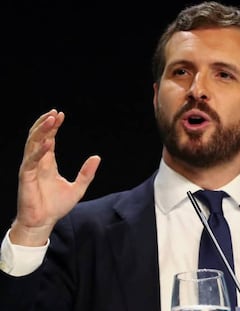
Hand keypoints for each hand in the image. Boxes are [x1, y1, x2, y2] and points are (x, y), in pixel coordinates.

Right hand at [10, 109, 100, 245]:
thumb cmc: (56, 206)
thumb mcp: (78, 188)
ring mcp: (30, 168)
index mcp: (47, 163)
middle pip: (38, 137)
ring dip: (41, 130)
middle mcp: (37, 162)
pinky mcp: (26, 177)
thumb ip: (86, 173)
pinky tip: (49, 141)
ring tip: (50, 119)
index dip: (53, 127)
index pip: (49, 139)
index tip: (60, 114)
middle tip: (55, 112)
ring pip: (32, 144)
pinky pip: (31, 160)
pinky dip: (39, 150)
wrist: (44, 222)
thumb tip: (97, 157)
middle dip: (46, 123)